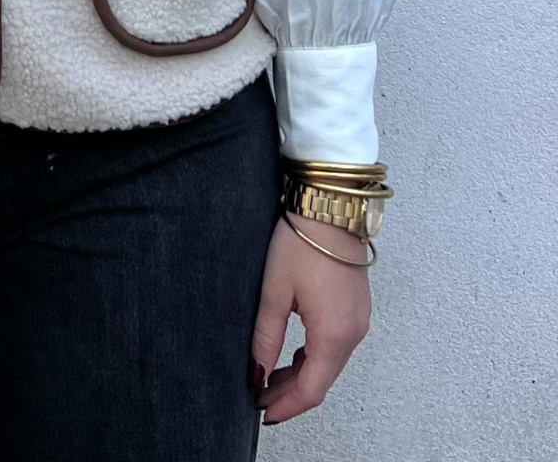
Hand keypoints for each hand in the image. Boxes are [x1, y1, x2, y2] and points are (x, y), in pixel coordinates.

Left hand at [249, 211, 371, 424]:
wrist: (330, 205)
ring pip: (330, 364)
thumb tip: (257, 372)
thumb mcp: (274, 291)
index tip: (263, 412)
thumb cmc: (303, 241)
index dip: (286, 406)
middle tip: (260, 398)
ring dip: (302, 376)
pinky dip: (314, 357)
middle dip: (291, 394)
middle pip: (322, 380)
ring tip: (269, 377)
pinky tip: (292, 356)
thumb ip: (266, 337)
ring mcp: (359, 320)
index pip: (311, 389)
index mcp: (333, 334)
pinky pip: (337, 345)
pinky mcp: (356, 308)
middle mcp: (353, 333)